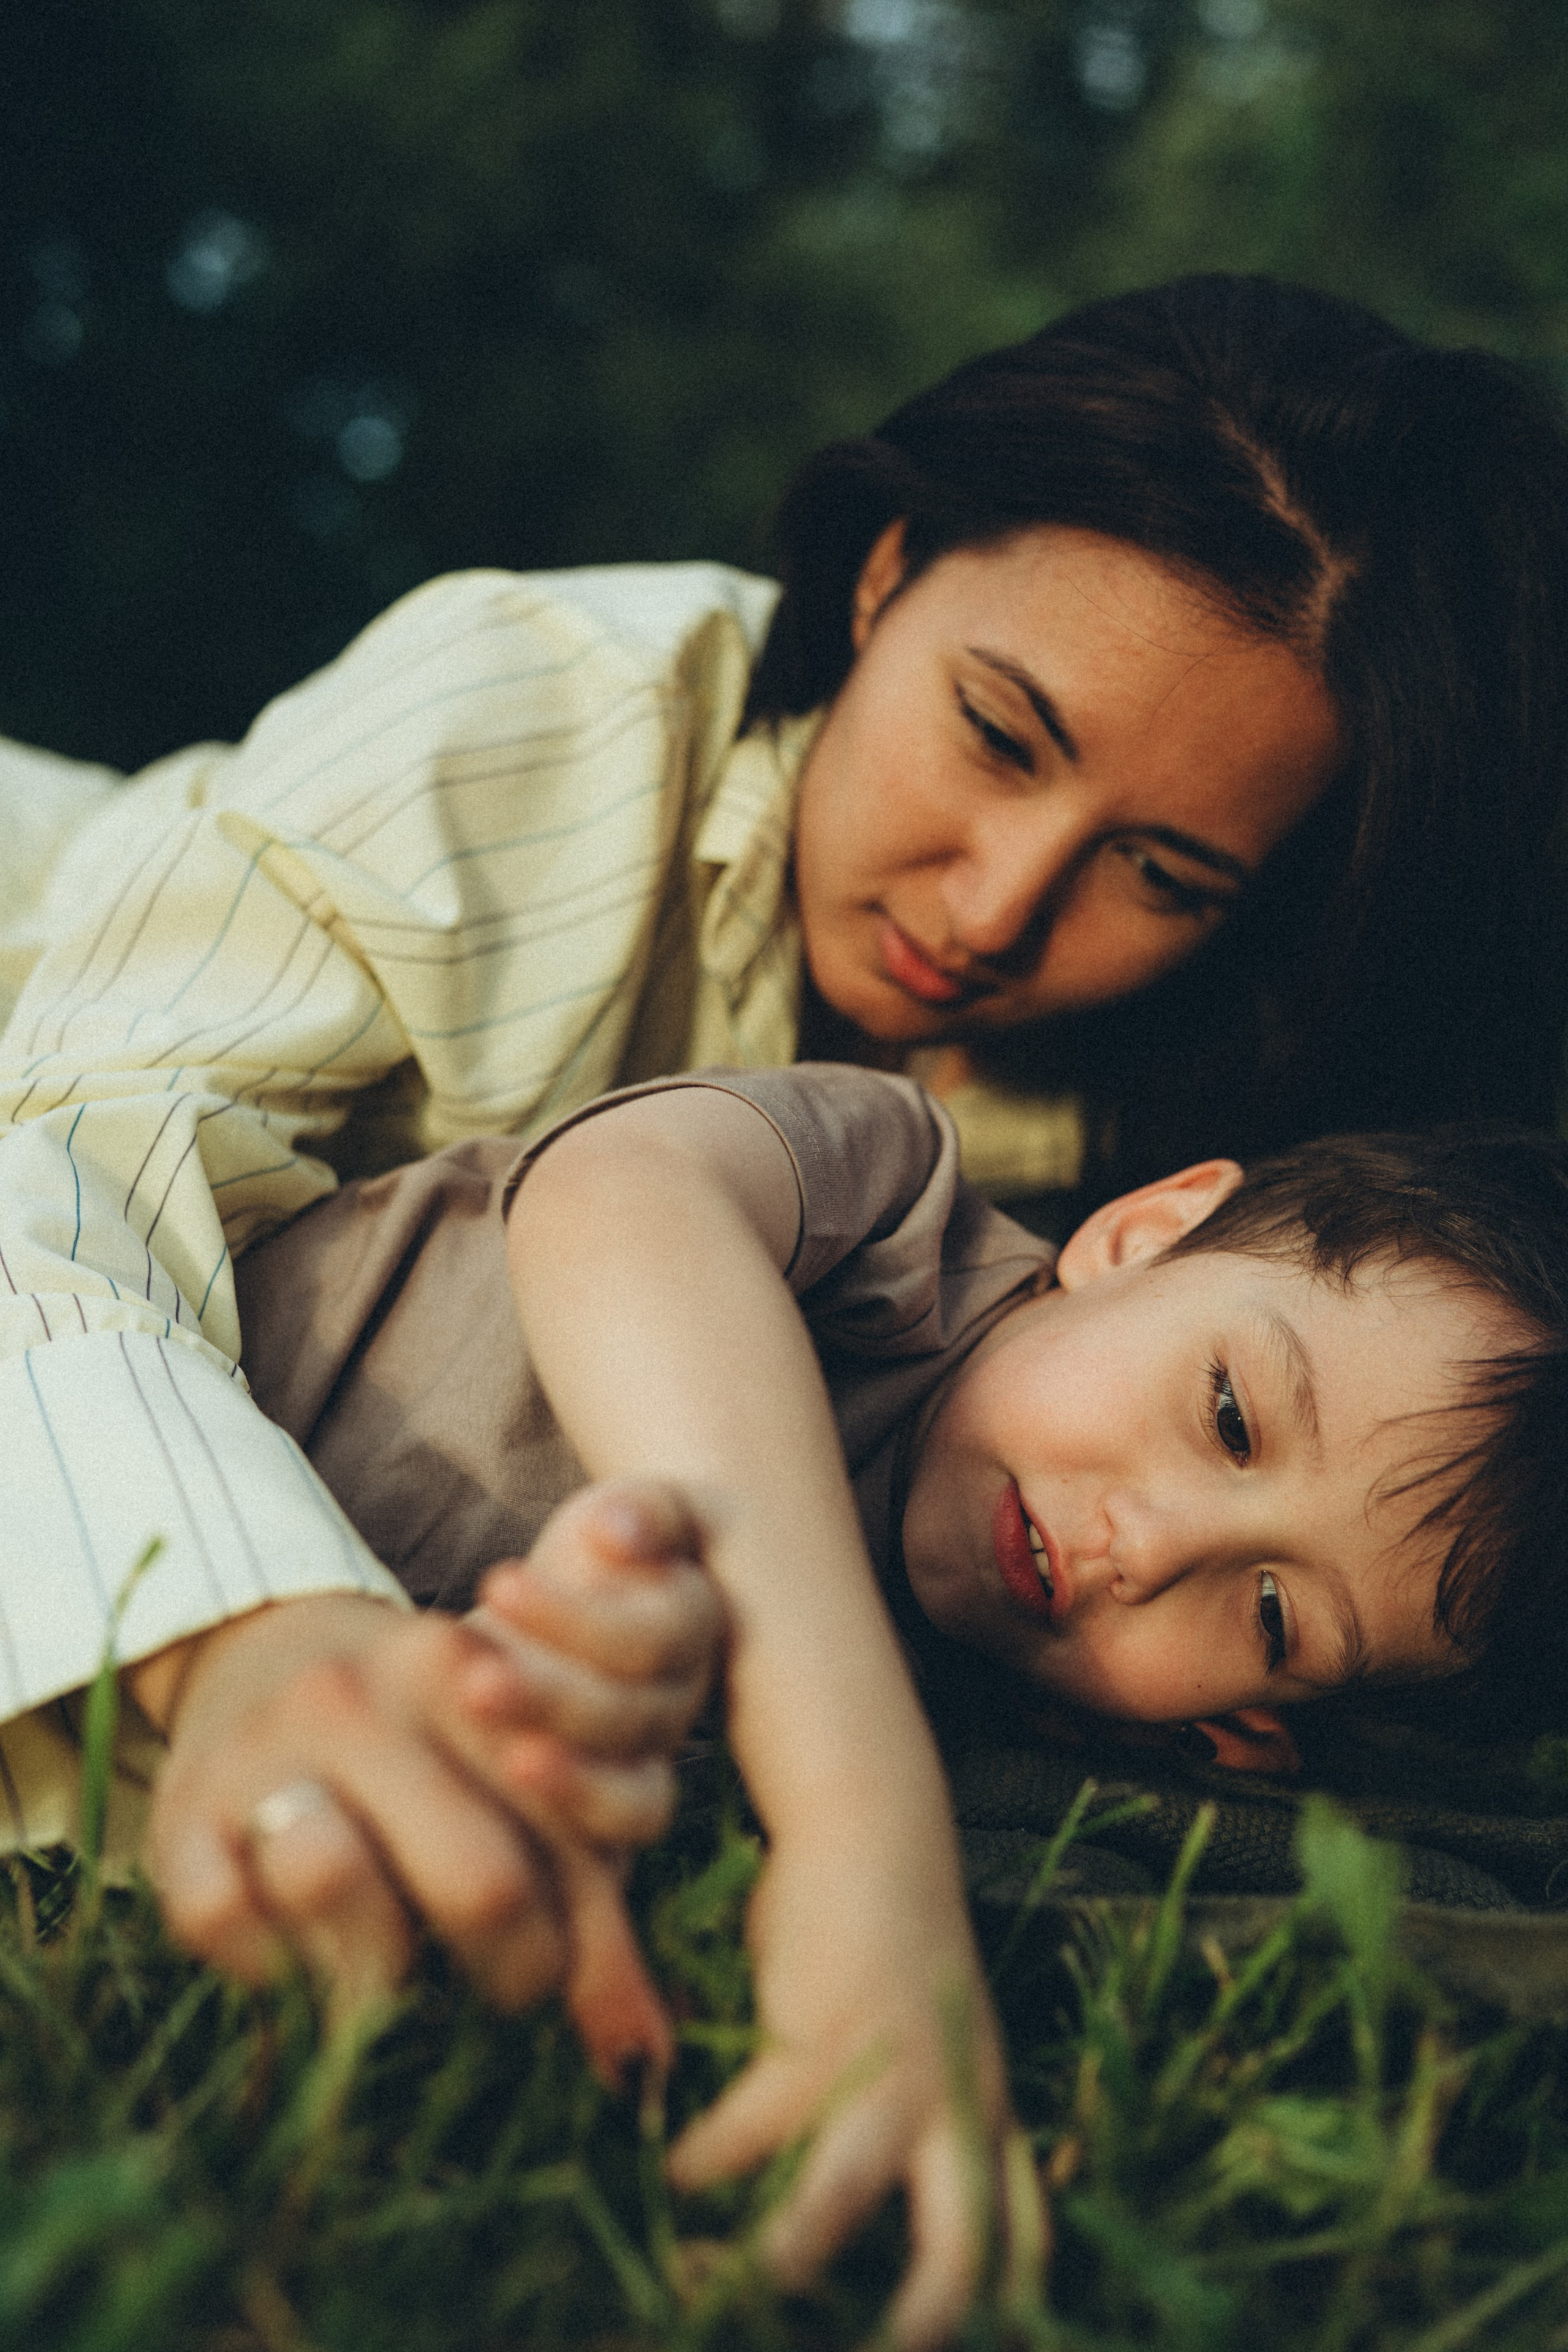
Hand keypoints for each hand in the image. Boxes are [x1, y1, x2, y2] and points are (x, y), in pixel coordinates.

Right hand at [137, 1481, 721, 2062]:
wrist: (259, 1653)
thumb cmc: (422, 1744)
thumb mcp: (512, 1778)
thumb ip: (588, 1897)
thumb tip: (641, 2061)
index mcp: (465, 1675)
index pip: (565, 1833)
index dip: (575, 1944)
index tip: (553, 1981)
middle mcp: (361, 1698)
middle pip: (476, 1877)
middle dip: (504, 1970)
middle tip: (496, 1993)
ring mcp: (262, 1749)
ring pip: (335, 1883)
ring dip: (374, 1973)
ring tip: (394, 1981)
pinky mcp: (179, 1814)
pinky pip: (226, 1920)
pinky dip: (267, 1967)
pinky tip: (297, 1959)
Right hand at [667, 1828, 1039, 2351]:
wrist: (873, 1826)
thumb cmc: (887, 1927)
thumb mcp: (929, 2023)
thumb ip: (916, 2098)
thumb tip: (858, 2186)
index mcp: (985, 2102)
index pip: (1021, 2228)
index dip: (1005, 2307)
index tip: (979, 2346)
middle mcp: (955, 2100)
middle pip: (960, 2249)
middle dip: (919, 2320)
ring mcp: (890, 2071)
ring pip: (839, 2197)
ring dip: (781, 2252)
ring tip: (727, 2284)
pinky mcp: (817, 2038)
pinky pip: (748, 2133)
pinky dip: (704, 2163)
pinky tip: (673, 2170)